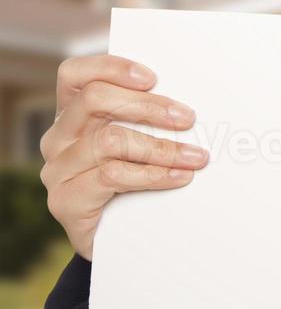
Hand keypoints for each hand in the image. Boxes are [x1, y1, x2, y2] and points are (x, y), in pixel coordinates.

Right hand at [40, 55, 207, 259]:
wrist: (119, 241)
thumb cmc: (135, 181)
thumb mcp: (138, 142)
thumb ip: (147, 119)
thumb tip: (189, 103)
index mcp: (73, 114)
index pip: (75, 75)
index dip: (111, 68)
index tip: (153, 77)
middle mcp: (59, 138)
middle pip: (95, 100)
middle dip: (149, 106)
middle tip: (188, 118)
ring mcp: (58, 170)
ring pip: (109, 140)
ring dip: (161, 147)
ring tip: (195, 157)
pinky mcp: (65, 201)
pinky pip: (112, 176)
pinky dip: (153, 174)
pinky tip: (179, 176)